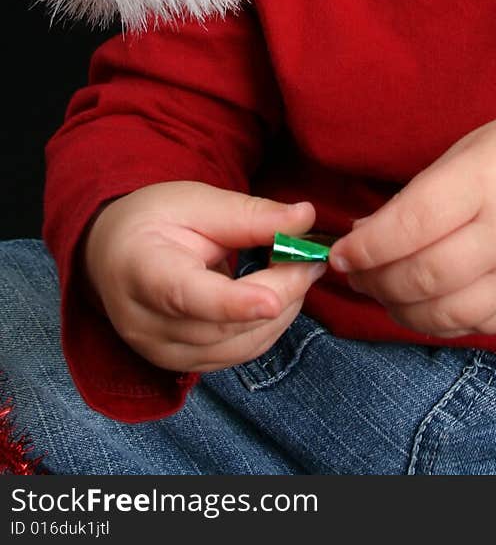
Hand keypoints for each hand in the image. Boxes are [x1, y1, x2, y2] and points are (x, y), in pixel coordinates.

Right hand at [82, 181, 326, 372]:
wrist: (112, 253)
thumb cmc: (154, 220)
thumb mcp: (197, 201)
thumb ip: (250, 214)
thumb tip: (305, 217)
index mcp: (142, 271)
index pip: (186, 297)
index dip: (232, 304)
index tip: (274, 300)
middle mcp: (146, 324)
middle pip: (224, 325)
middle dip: (280, 293)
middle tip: (310, 258)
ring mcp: (160, 353)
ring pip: (238, 347)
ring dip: (281, 313)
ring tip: (298, 271)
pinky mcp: (180, 366)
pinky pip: (236, 356)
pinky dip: (267, 328)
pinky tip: (279, 296)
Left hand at [328, 110, 495, 337]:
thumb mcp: (475, 149)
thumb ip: (421, 195)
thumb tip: (366, 237)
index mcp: (489, 181)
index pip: (411, 225)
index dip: (366, 247)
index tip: (341, 252)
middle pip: (423, 277)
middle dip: (375, 280)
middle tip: (355, 273)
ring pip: (445, 314)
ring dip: (399, 309)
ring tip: (382, 290)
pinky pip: (476, 327)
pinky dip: (438, 321)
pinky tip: (422, 304)